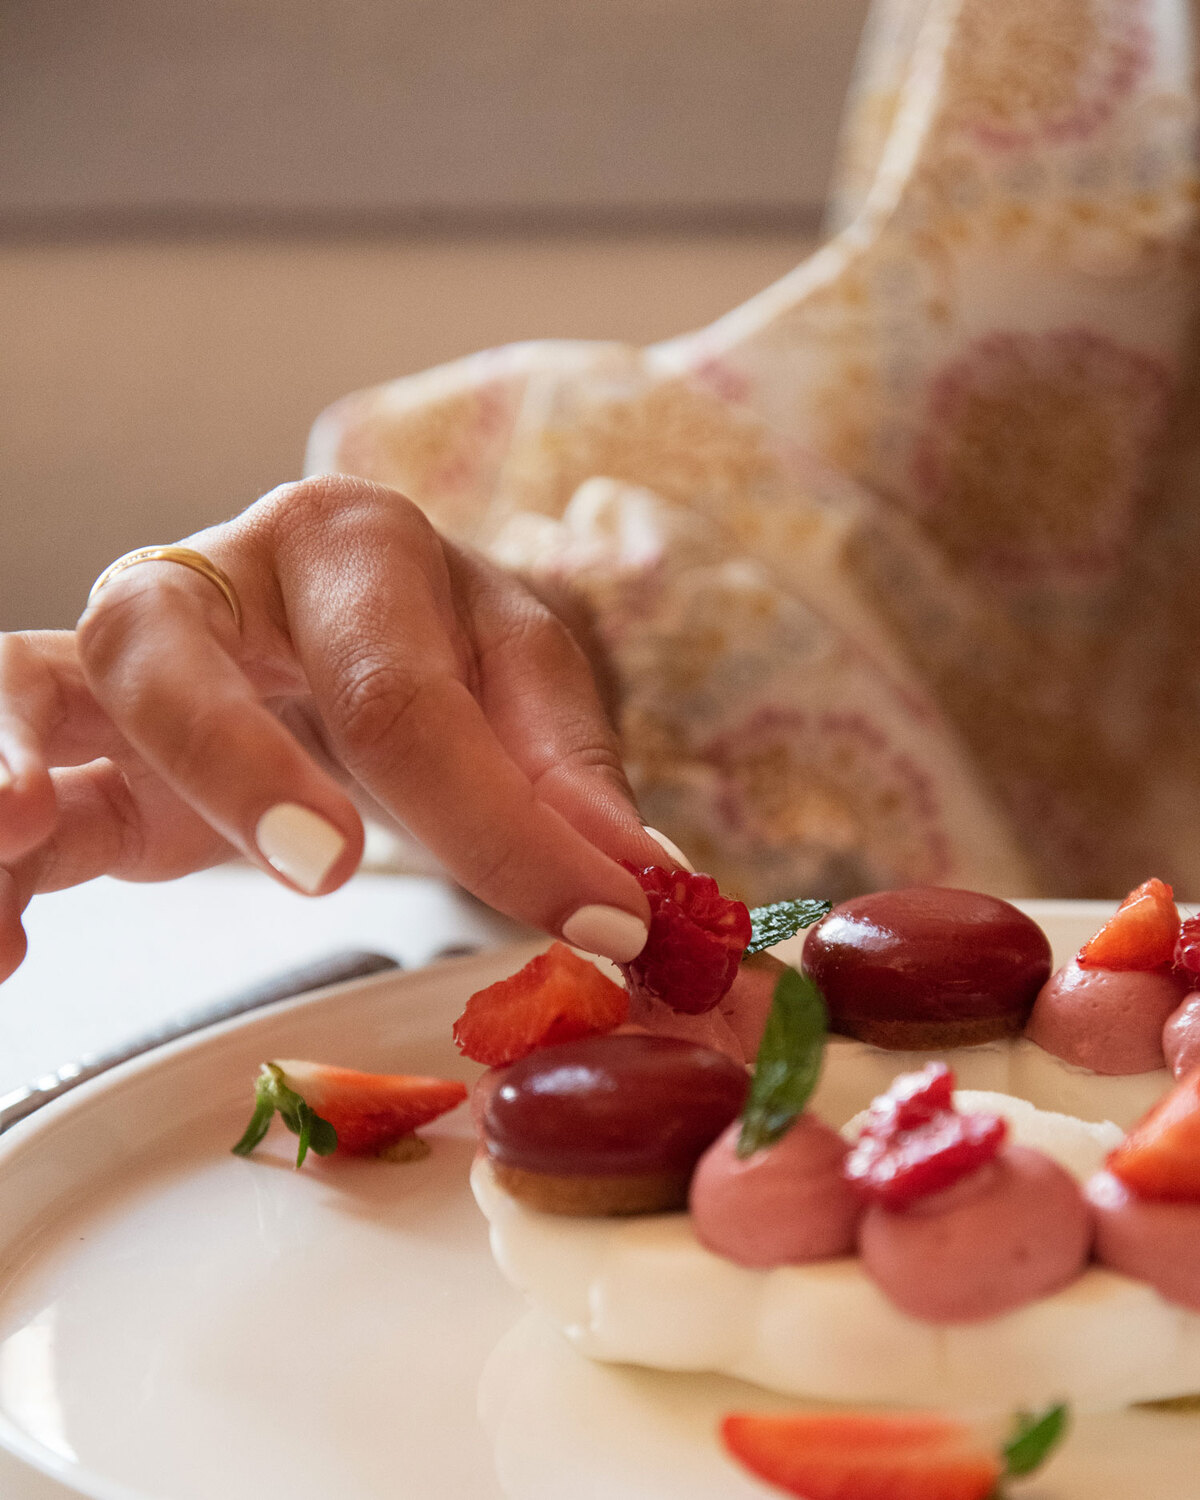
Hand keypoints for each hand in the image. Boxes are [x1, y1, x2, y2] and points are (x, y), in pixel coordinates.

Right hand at [0, 476, 672, 982]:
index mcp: (351, 545)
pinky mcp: (79, 726)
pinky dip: (0, 844)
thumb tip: (638, 879)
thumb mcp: (520, 680)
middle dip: (241, 761)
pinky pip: (17, 760)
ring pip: (49, 682)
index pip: (412, 697)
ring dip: (23, 761)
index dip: (506, 825)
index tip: (595, 930)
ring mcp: (131, 650)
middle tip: (324, 868)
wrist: (342, 625)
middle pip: (183, 646)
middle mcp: (220, 573)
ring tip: (30, 834)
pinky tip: (7, 940)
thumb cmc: (437, 646)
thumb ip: (567, 775)